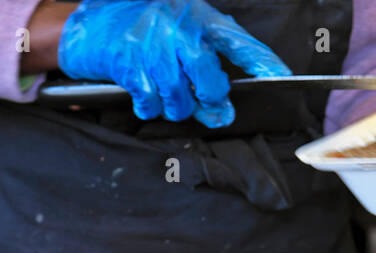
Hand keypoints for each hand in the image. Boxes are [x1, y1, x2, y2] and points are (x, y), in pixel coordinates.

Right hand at [57, 0, 290, 127]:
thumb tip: (220, 110)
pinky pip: (150, 103)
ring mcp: (155, 51)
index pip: (239, 42)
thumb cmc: (141, 25)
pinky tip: (146, 99)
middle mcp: (180, 32)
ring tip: (168, 96)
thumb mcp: (178, 29)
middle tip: (207, 103)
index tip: (282, 77)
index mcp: (198, 18)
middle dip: (210, 100)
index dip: (262, 62)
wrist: (93, 23)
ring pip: (180, 99)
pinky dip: (149, 108)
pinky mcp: (131, 68)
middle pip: (210, 81)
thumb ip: (202, 65)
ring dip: (176, 107)